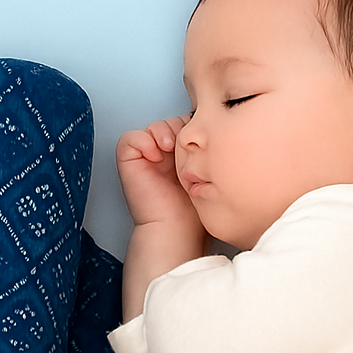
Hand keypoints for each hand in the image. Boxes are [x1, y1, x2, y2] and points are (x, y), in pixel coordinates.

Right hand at [116, 117, 209, 321]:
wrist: (175, 229)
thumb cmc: (192, 211)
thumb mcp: (208, 177)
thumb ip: (210, 156)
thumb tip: (223, 134)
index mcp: (182, 159)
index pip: (188, 128)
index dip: (193, 131)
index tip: (200, 143)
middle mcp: (165, 157)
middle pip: (171, 122)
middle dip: (179, 130)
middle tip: (184, 146)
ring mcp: (147, 158)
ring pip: (153, 126)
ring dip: (163, 132)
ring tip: (168, 149)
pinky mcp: (129, 161)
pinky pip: (131, 137)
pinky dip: (143, 140)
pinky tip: (156, 155)